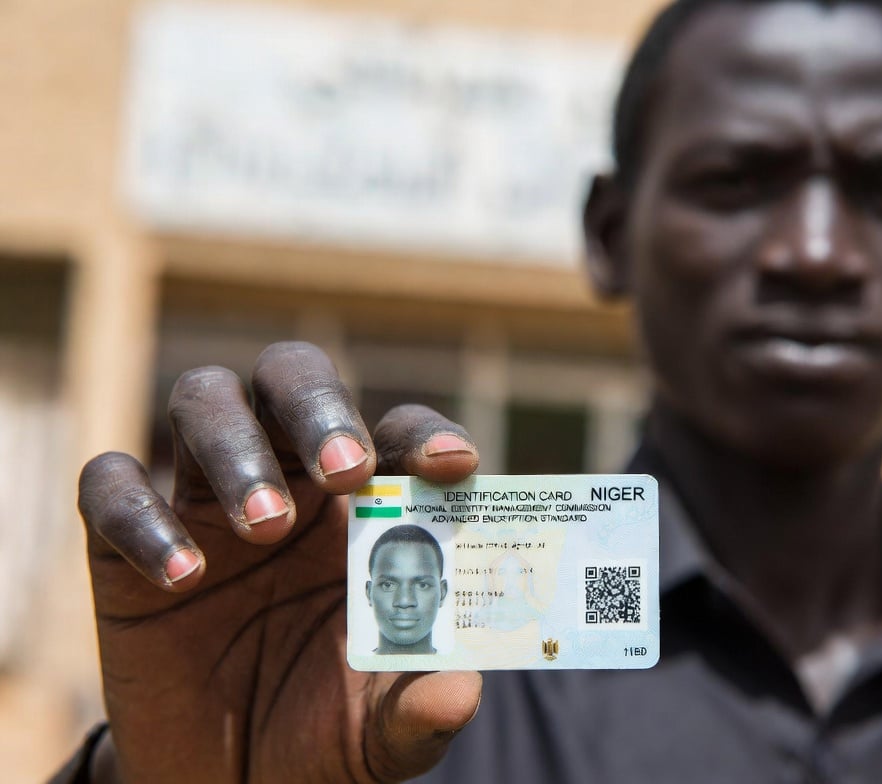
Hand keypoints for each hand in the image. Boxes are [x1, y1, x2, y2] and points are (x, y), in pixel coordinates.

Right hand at [78, 342, 481, 782]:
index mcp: (361, 505)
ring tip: (265, 527)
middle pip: (290, 378)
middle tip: (346, 470)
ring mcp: (201, 504)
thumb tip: (460, 692)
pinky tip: (184, 576)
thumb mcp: (383, 733)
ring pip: (203, 404)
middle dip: (319, 406)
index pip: (393, 431)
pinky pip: (110, 488)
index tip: (453, 464)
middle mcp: (285, 480)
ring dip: (236, 450)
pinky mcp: (122, 546)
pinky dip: (141, 518)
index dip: (421, 434)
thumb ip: (421, 711)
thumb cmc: (323, 731)